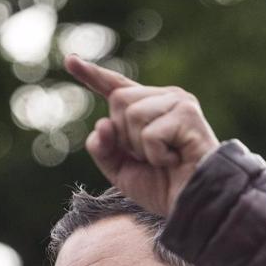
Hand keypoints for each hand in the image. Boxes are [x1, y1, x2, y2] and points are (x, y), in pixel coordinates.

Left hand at [64, 55, 219, 217]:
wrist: (196, 205)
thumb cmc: (164, 187)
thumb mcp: (121, 170)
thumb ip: (104, 148)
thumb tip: (101, 124)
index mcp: (149, 107)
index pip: (115, 87)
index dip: (92, 75)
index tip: (70, 61)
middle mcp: (165, 97)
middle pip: (118, 100)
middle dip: (125, 136)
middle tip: (151, 157)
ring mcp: (179, 102)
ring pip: (132, 114)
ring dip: (141, 147)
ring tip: (165, 159)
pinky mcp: (188, 114)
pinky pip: (150, 133)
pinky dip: (156, 155)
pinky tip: (175, 161)